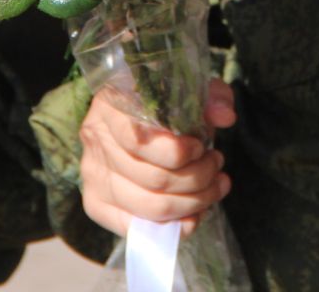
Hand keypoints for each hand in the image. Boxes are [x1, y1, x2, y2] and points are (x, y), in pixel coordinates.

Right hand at [78, 79, 235, 236]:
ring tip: (214, 185)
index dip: (178, 152)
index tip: (200, 147)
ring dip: (194, 201)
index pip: (140, 141)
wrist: (132, 118)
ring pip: (151, 206)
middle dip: (198, 176)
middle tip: (217, 163)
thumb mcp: (189, 90)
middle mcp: (96, 141)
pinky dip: (173, 226)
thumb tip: (225, 117)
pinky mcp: (96, 204)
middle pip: (153, 178)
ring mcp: (92, 175)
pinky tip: (195, 214)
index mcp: (111, 105)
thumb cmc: (164, 102)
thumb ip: (210, 96)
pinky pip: (136, 228)